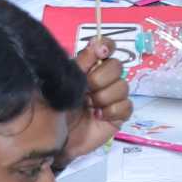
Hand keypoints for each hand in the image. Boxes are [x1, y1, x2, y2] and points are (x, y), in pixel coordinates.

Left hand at [65, 40, 131, 161]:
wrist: (55, 139)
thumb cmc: (56, 110)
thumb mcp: (64, 84)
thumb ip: (81, 63)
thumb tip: (96, 42)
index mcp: (89, 68)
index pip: (106, 48)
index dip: (107, 46)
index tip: (101, 52)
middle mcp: (104, 79)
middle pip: (117, 66)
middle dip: (100, 79)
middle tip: (86, 91)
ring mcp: (113, 97)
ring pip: (122, 86)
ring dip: (103, 98)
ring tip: (89, 107)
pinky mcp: (119, 115)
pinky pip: (126, 106)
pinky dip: (111, 111)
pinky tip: (98, 117)